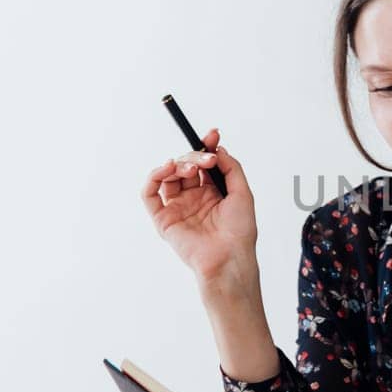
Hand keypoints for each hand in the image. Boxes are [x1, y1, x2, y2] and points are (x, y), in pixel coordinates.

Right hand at [141, 128, 258, 285]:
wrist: (229, 257)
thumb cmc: (239, 231)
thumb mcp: (242, 192)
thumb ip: (231, 167)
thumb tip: (217, 148)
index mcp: (212, 193)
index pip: (203, 164)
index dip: (205, 147)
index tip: (213, 134)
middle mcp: (193, 198)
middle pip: (185, 166)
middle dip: (195, 156)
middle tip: (207, 159)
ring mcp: (177, 207)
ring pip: (167, 175)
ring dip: (177, 164)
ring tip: (192, 168)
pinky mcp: (163, 219)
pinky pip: (149, 193)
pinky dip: (154, 176)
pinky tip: (168, 168)